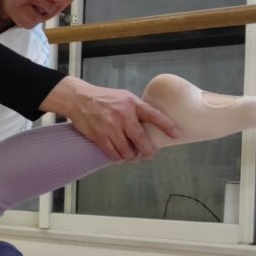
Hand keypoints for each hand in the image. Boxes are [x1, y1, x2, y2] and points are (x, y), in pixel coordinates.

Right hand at [41, 77, 178, 160]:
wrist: (79, 99)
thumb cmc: (104, 98)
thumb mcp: (124, 97)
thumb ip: (137, 109)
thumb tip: (151, 123)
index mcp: (132, 104)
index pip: (154, 115)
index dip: (167, 126)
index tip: (177, 134)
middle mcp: (123, 115)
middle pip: (141, 140)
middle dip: (148, 151)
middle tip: (150, 155)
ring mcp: (110, 127)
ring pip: (126, 151)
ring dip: (132, 157)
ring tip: (132, 156)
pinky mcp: (99, 136)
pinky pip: (112, 153)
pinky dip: (118, 157)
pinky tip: (119, 156)